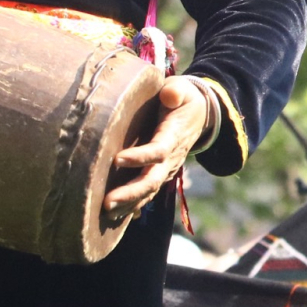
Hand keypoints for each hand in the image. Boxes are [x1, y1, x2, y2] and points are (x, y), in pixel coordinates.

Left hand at [104, 76, 210, 224]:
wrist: (200, 115)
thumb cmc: (184, 99)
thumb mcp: (183, 89)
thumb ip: (176, 91)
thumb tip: (169, 95)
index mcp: (174, 136)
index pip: (158, 151)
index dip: (140, 157)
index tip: (117, 159)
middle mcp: (172, 158)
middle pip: (152, 180)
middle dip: (130, 193)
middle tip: (106, 203)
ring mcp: (167, 169)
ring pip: (149, 191)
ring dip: (129, 204)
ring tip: (106, 213)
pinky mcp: (160, 174)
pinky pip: (148, 193)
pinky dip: (133, 206)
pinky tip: (116, 217)